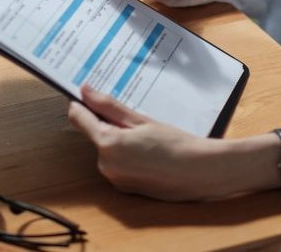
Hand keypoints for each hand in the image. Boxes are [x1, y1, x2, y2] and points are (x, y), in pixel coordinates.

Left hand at [68, 85, 231, 200]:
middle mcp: (106, 165)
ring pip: (106, 148)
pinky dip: (126, 154)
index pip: (79, 117)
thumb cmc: (176, 144)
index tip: (87, 93)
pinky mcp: (124, 188)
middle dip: (107, 122)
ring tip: (146, 134)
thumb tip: (85, 92)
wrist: (201, 173)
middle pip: (94, 133)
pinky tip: (148, 150)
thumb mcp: (141, 120)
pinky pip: (117, 163)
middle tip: (133, 115)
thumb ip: (109, 106)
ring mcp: (115, 179)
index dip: (81, 103)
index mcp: (108, 145)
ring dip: (118, 138)